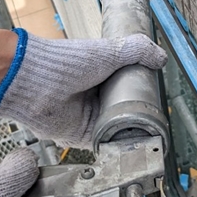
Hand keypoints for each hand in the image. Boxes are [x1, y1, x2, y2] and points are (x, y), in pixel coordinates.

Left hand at [0, 31, 166, 148]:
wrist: (35, 81)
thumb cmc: (66, 63)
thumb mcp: (109, 51)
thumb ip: (137, 50)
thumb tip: (161, 57)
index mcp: (103, 76)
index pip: (130, 88)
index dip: (143, 92)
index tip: (158, 96)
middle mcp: (96, 99)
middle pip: (126, 111)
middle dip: (140, 115)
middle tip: (157, 118)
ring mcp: (89, 118)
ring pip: (118, 130)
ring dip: (130, 133)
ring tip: (151, 134)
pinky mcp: (82, 136)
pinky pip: (105, 144)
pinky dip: (117, 146)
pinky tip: (131, 144)